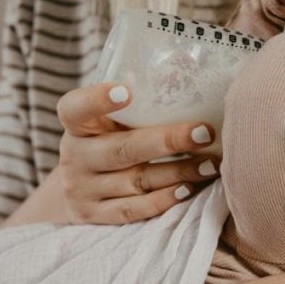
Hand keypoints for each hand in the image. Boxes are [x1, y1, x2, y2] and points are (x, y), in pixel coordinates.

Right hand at [4, 82, 218, 226]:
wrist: (72, 191)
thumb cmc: (104, 142)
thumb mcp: (105, 121)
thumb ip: (134, 103)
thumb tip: (188, 67)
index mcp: (76, 125)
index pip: (75, 108)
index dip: (98, 99)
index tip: (128, 91)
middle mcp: (75, 157)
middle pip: (122, 150)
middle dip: (168, 141)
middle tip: (204, 132)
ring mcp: (83, 189)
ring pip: (136, 181)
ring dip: (179, 172)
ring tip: (211, 164)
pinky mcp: (95, 216)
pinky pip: (133, 210)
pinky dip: (164, 200)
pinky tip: (189, 189)